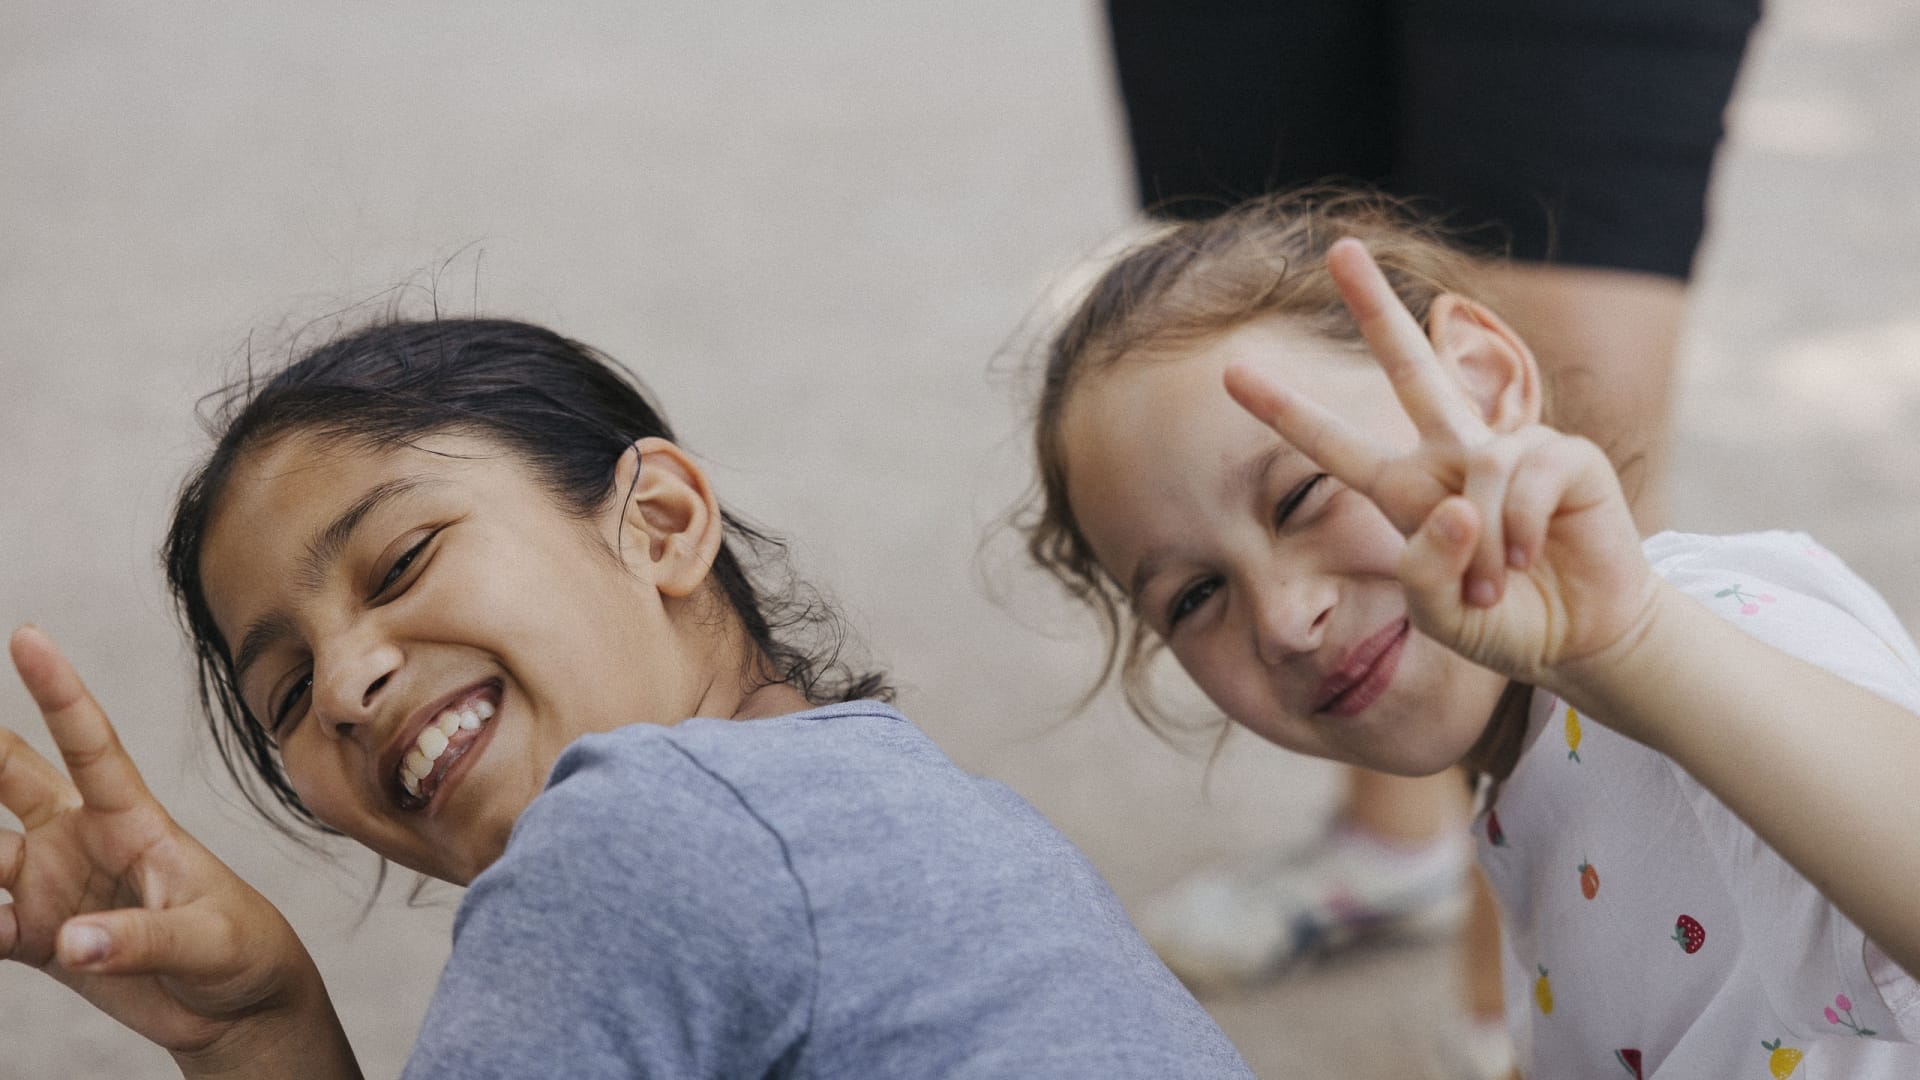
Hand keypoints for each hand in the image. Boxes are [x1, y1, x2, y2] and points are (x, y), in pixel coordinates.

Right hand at [3, 626, 355, 1076]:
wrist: (238, 1004)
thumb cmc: (241, 950)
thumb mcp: (208, 941)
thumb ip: (142, 939)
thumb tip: (72, 941)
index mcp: (132, 822)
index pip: (91, 745)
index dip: (60, 691)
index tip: (28, 635)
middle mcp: (82, 842)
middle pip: (11, 780)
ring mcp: (54, 887)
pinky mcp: (39, 938)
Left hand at [1222, 239, 1659, 691]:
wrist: (1581, 636)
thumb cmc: (1502, 620)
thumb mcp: (1439, 612)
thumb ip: (1424, 568)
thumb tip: (1458, 503)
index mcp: (1406, 490)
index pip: (1335, 445)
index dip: (1286, 410)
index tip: (1230, 372)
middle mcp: (1453, 456)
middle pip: (1407, 364)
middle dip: (1374, 305)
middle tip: (1340, 247)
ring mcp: (1509, 449)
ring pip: (1477, 471)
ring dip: (1484, 544)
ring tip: (1498, 584)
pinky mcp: (1564, 456)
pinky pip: (1525, 479)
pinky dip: (1520, 529)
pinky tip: (1532, 556)